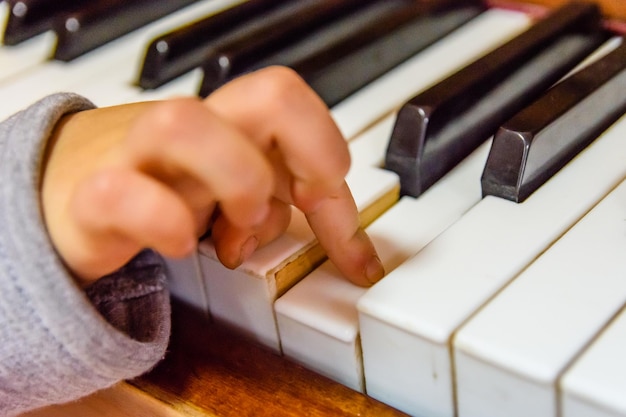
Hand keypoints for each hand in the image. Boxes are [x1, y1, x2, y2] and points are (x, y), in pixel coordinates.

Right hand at [40, 67, 383, 287]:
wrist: (71, 189)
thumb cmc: (170, 186)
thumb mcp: (249, 191)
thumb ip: (308, 218)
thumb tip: (362, 262)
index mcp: (234, 122)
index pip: (297, 102)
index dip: (326, 150)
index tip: (323, 196)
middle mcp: (196, 128)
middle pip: (268, 92)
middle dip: (306, 150)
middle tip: (301, 200)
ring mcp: (142, 156)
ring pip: (185, 124)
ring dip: (238, 183)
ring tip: (238, 229)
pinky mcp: (96, 199)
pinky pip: (120, 193)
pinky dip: (163, 222)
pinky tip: (181, 244)